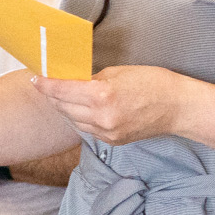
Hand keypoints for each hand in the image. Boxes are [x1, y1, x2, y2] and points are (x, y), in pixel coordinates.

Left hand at [33, 65, 190, 145]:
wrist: (178, 108)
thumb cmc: (153, 83)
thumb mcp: (118, 73)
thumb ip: (91, 79)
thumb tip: (71, 81)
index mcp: (102, 96)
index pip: (62, 90)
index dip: (46, 84)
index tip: (36, 78)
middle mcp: (101, 118)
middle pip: (63, 107)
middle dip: (53, 95)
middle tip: (46, 85)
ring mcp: (107, 133)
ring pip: (73, 121)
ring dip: (65, 108)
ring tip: (61, 96)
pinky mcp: (112, 141)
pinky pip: (87, 129)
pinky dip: (80, 119)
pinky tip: (79, 109)